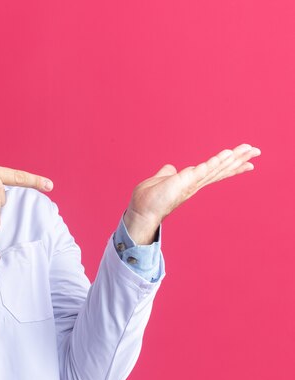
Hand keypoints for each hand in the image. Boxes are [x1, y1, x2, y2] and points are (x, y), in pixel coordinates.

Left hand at [123, 143, 260, 243]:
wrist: (141, 212)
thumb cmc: (148, 200)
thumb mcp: (160, 181)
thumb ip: (167, 173)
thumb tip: (170, 168)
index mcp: (190, 182)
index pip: (213, 170)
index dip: (229, 164)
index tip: (245, 159)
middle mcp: (195, 184)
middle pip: (220, 169)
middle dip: (239, 160)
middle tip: (256, 151)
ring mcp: (191, 183)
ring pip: (216, 168)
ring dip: (232, 159)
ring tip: (249, 150)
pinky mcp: (185, 182)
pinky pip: (203, 170)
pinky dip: (216, 162)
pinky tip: (227, 154)